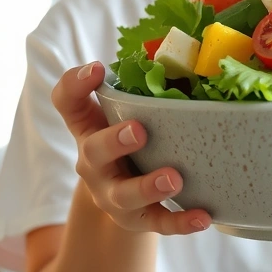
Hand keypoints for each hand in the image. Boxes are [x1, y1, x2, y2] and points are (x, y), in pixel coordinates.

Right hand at [51, 61, 210, 234]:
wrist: (122, 195)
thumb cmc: (127, 139)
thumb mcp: (123, 109)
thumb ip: (138, 80)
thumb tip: (175, 48)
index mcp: (89, 128)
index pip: (68, 102)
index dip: (75, 85)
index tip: (96, 67)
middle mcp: (94, 163)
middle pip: (93, 154)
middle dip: (114, 141)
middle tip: (139, 130)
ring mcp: (114, 195)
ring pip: (124, 196)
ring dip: (149, 186)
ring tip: (174, 178)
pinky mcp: (139, 219)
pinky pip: (159, 223)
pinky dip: (181, 221)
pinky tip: (204, 216)